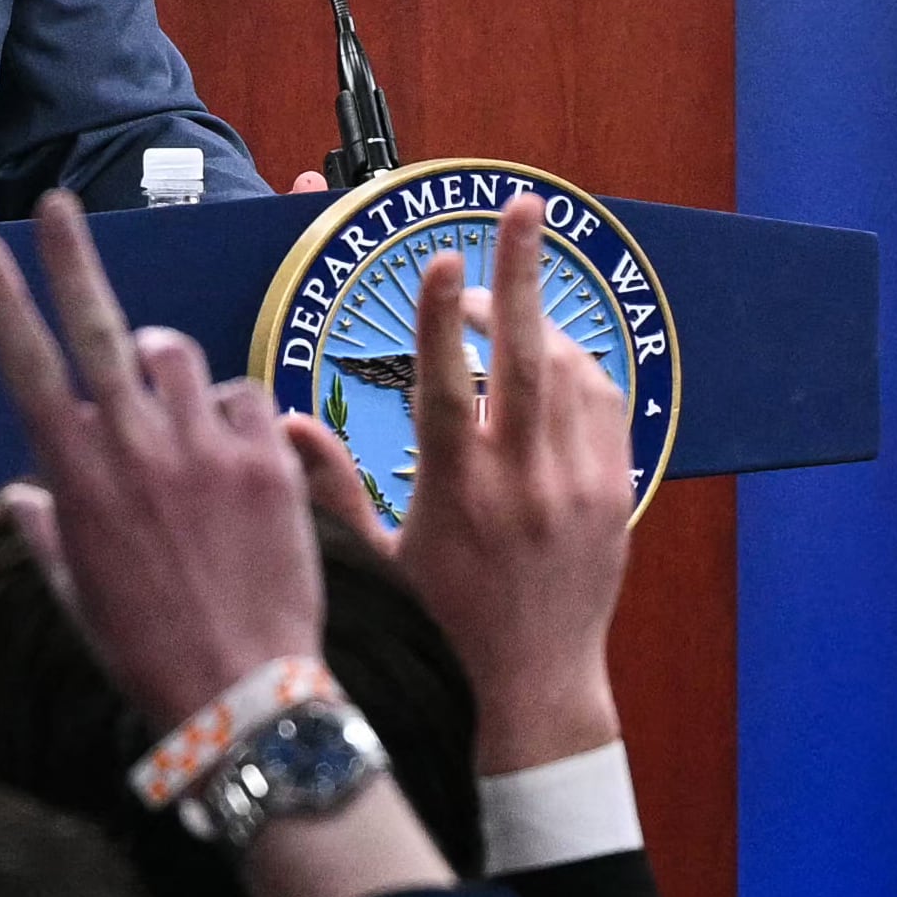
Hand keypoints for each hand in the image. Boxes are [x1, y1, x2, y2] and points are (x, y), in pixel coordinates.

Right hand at [0, 191, 320, 726]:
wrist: (242, 697)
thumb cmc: (148, 654)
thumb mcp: (77, 596)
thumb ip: (47, 532)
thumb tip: (18, 496)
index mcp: (77, 481)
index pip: (26, 370)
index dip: (1, 304)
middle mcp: (136, 450)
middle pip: (100, 329)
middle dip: (72, 259)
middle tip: (58, 208)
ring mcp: (205, 450)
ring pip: (181, 357)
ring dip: (170, 368)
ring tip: (174, 407)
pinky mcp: (267, 462)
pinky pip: (249, 398)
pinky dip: (237, 413)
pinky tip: (236, 452)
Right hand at [291, 194, 630, 760]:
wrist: (531, 689)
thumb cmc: (439, 627)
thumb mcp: (373, 561)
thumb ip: (329, 485)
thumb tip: (280, 421)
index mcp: (455, 493)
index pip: (446, 384)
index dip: (438, 315)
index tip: (439, 256)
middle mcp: (522, 481)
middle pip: (525, 353)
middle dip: (521, 271)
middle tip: (520, 207)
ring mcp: (577, 485)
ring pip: (568, 371)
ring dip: (538, 322)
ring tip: (504, 300)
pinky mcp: (616, 494)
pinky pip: (606, 405)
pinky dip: (579, 367)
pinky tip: (550, 357)